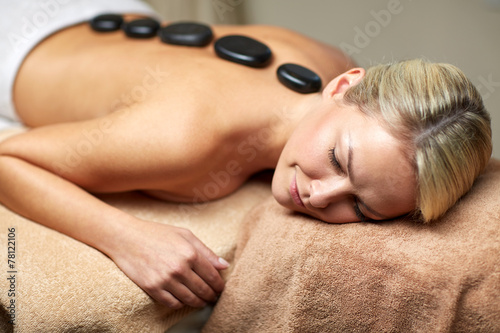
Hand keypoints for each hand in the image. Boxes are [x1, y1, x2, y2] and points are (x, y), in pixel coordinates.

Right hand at [108, 220, 228, 308]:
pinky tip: (184, 300)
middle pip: (203, 290)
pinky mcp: (153, 288)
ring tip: (202, 301)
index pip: (212, 276)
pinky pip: (172, 303)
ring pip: (190, 299)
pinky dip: (181, 304)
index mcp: (190, 253)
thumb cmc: (157, 233)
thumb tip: (224, 265)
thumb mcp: (185, 235)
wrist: (126, 238)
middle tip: (213, 297)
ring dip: (199, 302)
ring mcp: (165, 279)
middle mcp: (179, 268)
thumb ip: (206, 251)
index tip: (220, 288)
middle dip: (211, 295)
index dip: (219, 285)